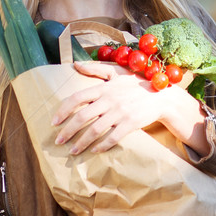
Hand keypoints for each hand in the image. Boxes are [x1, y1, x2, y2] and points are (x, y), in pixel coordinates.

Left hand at [51, 61, 170, 154]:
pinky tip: (94, 151)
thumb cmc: (137, 83)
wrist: (161, 95)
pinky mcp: (130, 123)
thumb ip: (95, 69)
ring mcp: (120, 112)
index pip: (77, 98)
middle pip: (82, 116)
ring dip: (81, 142)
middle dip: (67, 131)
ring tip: (73, 151)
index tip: (54, 122)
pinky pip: (112, 138)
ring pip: (95, 130)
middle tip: (58, 141)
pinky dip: (101, 146)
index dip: (63, 110)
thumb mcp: (116, 72)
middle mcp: (110, 99)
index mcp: (104, 87)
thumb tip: (75, 64)